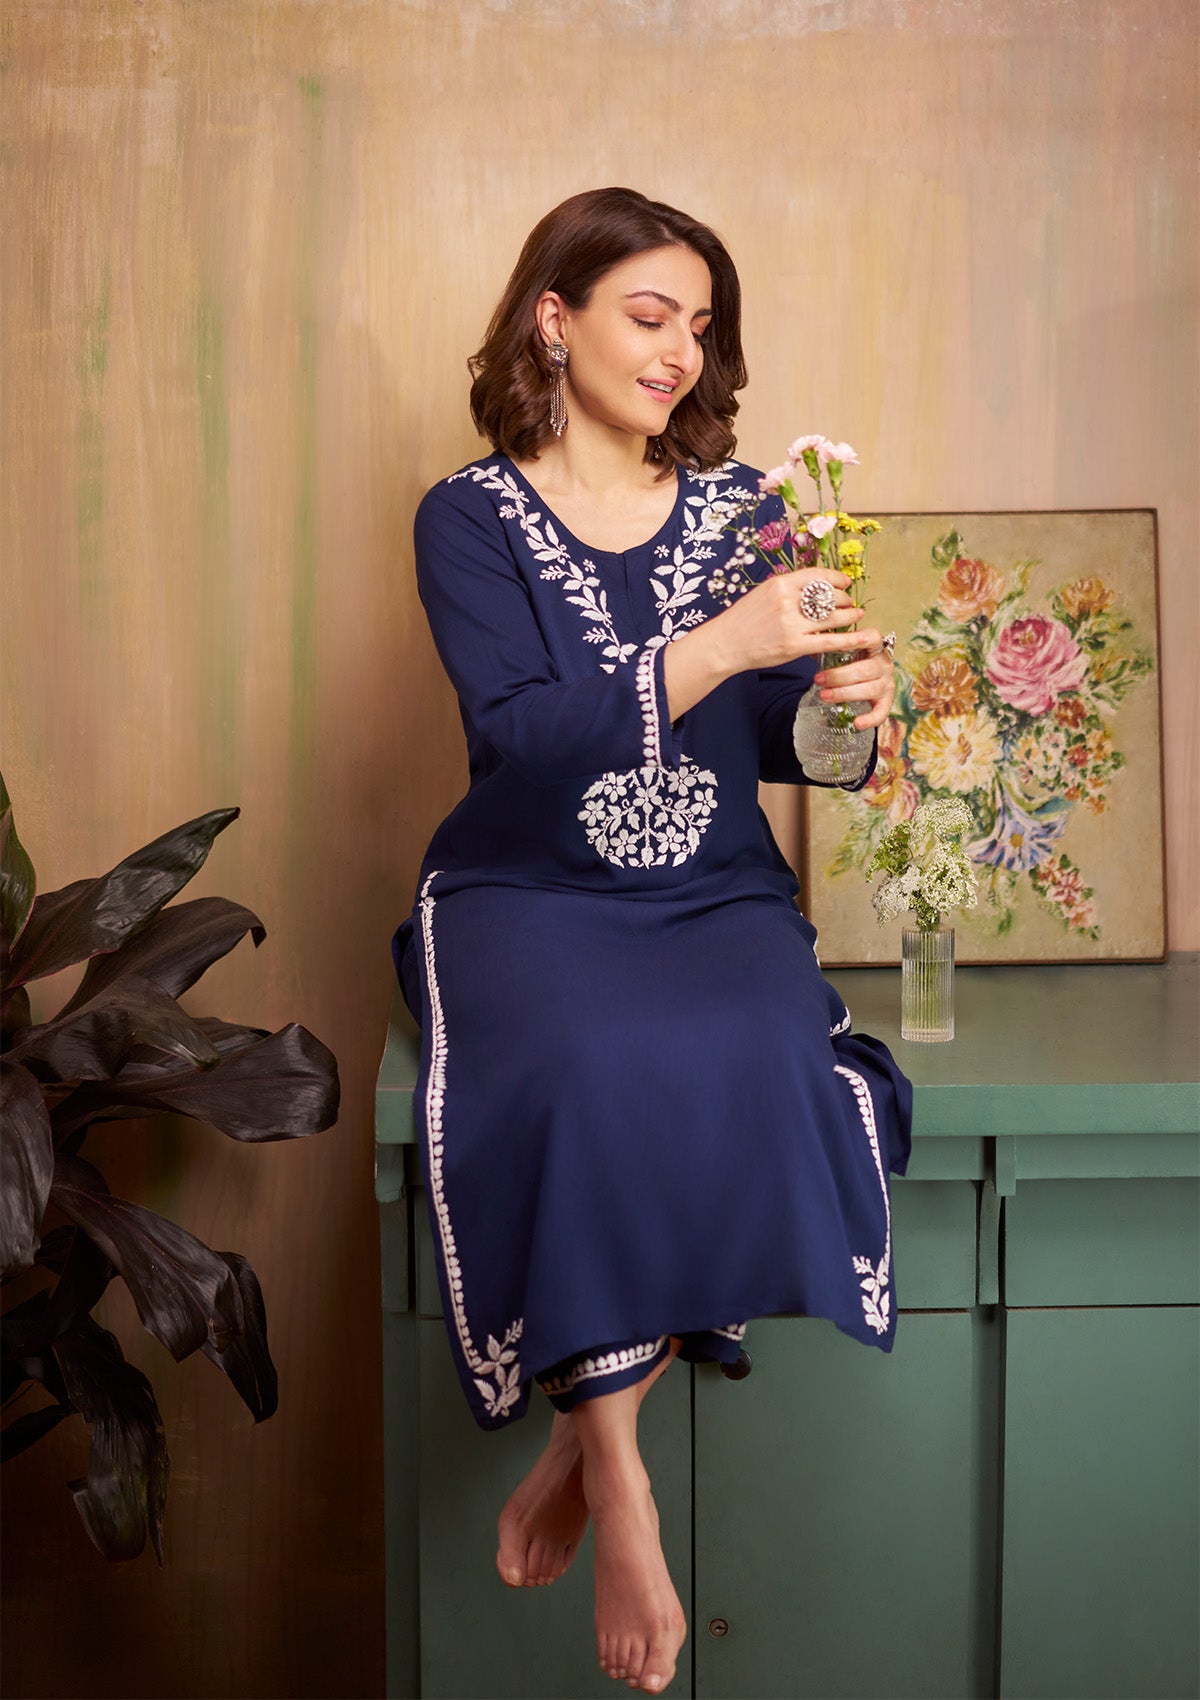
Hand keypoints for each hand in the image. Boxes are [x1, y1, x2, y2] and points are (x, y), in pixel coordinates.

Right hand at [711, 567, 865, 672]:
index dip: (837, 578)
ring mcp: (791, 624)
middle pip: (829, 595)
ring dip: (850, 615)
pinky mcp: (794, 646)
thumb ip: (788, 589)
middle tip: (850, 602)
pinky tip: (861, 638)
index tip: (846, 582)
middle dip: (845, 598)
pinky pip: (829, 640)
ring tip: (857, 614)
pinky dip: (848, 639)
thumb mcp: (764, 593)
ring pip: (832, 617)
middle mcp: (788, 601)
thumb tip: (815, 586)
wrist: (725, 644)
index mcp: (781, 583)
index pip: (818, 575)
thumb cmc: (743, 619)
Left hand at [813, 629, 895, 728]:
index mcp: (874, 647)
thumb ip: (829, 645)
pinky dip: (870, 719)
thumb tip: (804, 640)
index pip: (873, 637)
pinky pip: (881, 712)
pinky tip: (857, 723)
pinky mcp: (887, 701)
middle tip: (818, 679)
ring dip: (845, 694)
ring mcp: (887, 683)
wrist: (863, 681)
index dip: (859, 639)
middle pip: (865, 669)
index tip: (841, 643)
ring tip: (824, 696)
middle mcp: (884, 664)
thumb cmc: (850, 661)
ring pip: (869, 689)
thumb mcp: (841, 651)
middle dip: (839, 675)